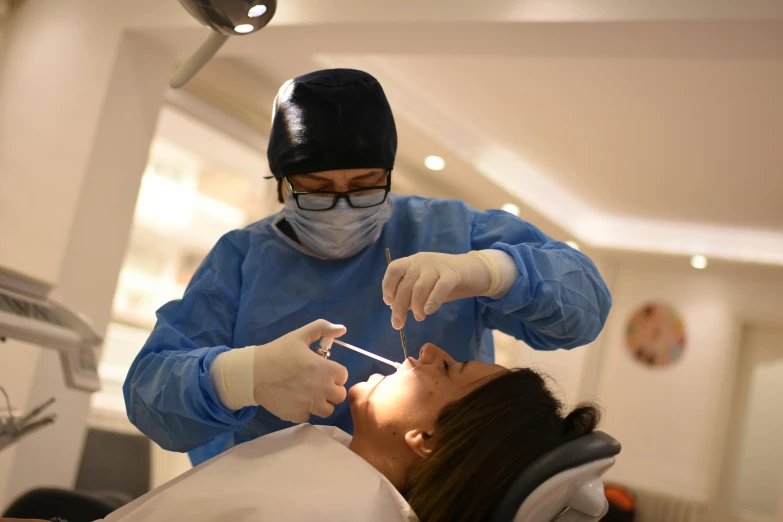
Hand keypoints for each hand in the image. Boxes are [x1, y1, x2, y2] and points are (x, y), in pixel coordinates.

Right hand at [212, 320, 348, 422]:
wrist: (253, 372)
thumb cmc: (278, 352)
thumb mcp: (300, 335)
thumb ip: (322, 328)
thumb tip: (342, 329)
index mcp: (325, 369)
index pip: (343, 376)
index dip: (334, 373)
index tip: (323, 371)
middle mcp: (321, 388)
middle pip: (339, 396)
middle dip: (331, 390)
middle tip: (317, 384)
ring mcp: (310, 404)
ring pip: (327, 410)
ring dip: (320, 403)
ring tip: (308, 394)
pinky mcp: (297, 415)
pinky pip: (309, 416)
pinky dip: (304, 410)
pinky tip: (295, 400)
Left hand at [382, 252, 491, 328]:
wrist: (475, 270)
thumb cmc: (446, 280)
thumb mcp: (426, 285)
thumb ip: (412, 294)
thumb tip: (397, 309)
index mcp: (413, 262)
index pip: (394, 270)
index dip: (388, 286)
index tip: (389, 303)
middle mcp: (422, 261)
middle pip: (406, 284)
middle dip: (399, 306)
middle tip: (398, 323)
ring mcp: (437, 266)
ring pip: (420, 287)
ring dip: (416, 306)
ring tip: (419, 318)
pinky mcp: (453, 274)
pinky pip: (440, 288)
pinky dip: (432, 301)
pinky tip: (429, 311)